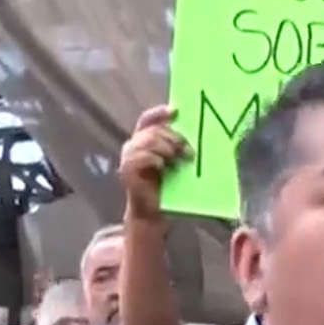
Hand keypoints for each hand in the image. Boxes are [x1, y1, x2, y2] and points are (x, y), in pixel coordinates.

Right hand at [119, 105, 189, 220]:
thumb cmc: (167, 188)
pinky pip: (138, 157)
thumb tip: (197, 134)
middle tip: (187, 150)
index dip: (160, 113)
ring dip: (164, 147)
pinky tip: (162, 166)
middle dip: (172, 136)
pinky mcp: (126, 172)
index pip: (148, 119)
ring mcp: (128, 158)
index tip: (175, 111)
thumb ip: (179, 148)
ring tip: (175, 159)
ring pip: (146, 140)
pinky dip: (153, 158)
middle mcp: (133, 146)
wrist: (154, 214)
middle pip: (152, 130)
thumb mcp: (176, 163)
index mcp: (144, 140)